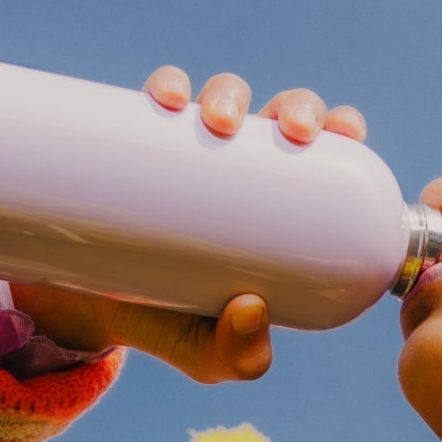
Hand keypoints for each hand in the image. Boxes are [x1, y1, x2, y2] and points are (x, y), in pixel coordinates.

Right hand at [8, 66, 365, 384]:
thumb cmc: (174, 326)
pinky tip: (169, 98)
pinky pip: (157, 99)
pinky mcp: (138, 142)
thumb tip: (251, 309)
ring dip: (231, 93)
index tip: (346, 131)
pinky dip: (166, 86)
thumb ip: (240, 354)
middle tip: (292, 132)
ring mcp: (190, 149)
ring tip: (219, 122)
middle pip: (282, 115)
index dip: (342, 128)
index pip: (325, 155)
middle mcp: (241, 167)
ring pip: (224, 97)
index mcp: (280, 204)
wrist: (95, 311)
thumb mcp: (211, 356)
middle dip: (298, 106)